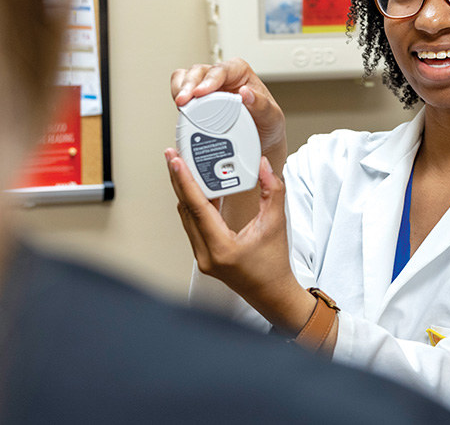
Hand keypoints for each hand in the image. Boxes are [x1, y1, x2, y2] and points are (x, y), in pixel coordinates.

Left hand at [165, 149, 314, 333]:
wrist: (272, 293)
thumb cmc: (274, 265)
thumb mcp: (276, 224)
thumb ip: (272, 191)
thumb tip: (263, 166)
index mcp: (221, 247)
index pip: (197, 207)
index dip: (185, 180)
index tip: (176, 161)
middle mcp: (206, 254)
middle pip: (185, 209)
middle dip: (179, 180)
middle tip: (173, 156)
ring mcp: (202, 257)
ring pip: (186, 217)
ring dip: (185, 192)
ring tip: (184, 168)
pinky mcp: (204, 256)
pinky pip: (193, 225)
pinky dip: (194, 205)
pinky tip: (199, 190)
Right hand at [170, 58, 286, 164]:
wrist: (259, 143)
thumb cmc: (267, 125)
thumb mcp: (272, 117)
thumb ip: (262, 105)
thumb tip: (246, 93)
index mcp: (240, 74)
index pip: (222, 69)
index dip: (210, 79)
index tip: (202, 93)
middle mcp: (222, 77)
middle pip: (199, 71)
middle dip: (189, 85)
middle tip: (184, 102)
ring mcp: (208, 88)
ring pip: (185, 77)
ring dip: (180, 89)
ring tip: (180, 106)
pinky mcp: (197, 100)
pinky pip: (180, 91)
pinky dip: (176, 97)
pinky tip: (180, 110)